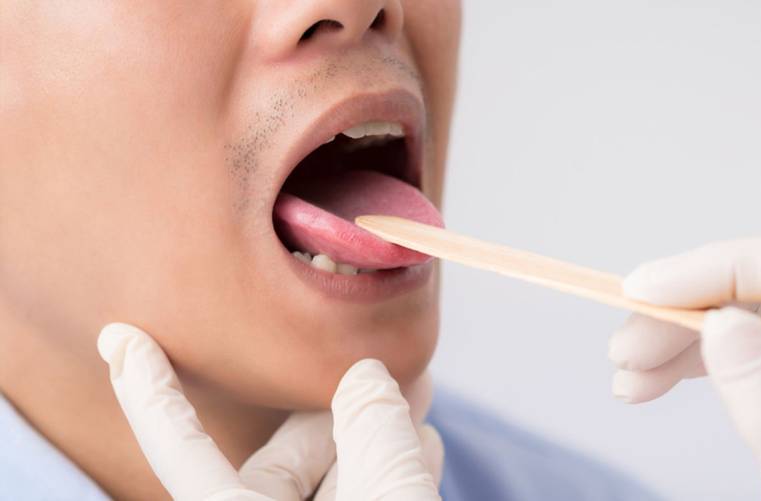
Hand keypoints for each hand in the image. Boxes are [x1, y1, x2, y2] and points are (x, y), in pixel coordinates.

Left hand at [97, 323, 442, 500]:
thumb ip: (373, 432)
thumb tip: (366, 378)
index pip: (181, 450)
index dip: (148, 390)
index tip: (120, 338)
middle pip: (281, 461)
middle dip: (338, 415)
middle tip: (388, 378)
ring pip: (327, 484)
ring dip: (373, 442)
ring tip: (417, 411)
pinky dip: (386, 476)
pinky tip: (422, 448)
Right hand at [609, 235, 760, 499]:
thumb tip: (723, 322)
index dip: (715, 266)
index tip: (643, 293)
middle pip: (754, 291)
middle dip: (679, 309)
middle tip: (621, 353)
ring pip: (735, 320)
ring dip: (671, 337)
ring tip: (626, 378)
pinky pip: (732, 354)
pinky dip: (682, 361)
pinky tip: (650, 384)